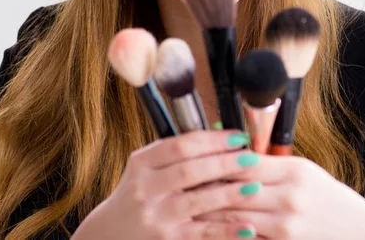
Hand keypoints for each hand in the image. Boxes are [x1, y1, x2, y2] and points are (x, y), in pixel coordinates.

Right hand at [71, 130, 262, 239]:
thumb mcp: (146, 167)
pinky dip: (227, 230)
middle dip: (225, 162)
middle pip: (190, 170)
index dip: (212, 139)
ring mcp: (155, 216)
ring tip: (255, 185)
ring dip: (230, 193)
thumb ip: (176, 152)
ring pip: (198, 201)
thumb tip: (220, 134)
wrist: (110, 233)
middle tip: (251, 156)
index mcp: (142, 163)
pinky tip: (248, 226)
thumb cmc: (138, 193)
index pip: (180, 145)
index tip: (237, 136)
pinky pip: (202, 233)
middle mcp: (145, 189)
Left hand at [197, 155, 364, 239]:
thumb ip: (269, 163)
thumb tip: (234, 149)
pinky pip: (247, 238)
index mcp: (294, 170)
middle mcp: (289, 196)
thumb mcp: (303, 171)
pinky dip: (227, 232)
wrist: (358, 230)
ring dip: (209, 211)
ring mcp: (287, 226)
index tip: (195, 158)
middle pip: (236, 189)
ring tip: (187, 204)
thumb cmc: (326, 196)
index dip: (217, 160)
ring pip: (236, 216)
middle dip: (206, 187)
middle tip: (180, 183)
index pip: (245, 161)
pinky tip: (211, 229)